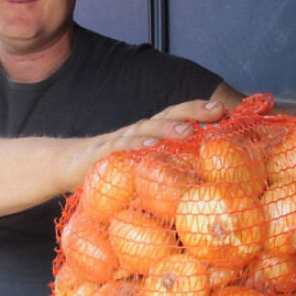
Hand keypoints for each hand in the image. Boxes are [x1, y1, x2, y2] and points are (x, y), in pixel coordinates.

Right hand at [65, 100, 225, 190]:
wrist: (68, 163)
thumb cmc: (112, 168)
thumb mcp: (142, 166)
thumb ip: (166, 168)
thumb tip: (202, 185)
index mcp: (151, 133)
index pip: (180, 116)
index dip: (201, 111)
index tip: (227, 110)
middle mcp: (140, 131)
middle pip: (170, 115)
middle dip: (193, 111)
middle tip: (216, 112)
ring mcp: (122, 139)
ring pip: (148, 129)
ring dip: (167, 128)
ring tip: (186, 130)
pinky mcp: (104, 152)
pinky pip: (121, 147)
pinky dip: (134, 145)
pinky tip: (148, 146)